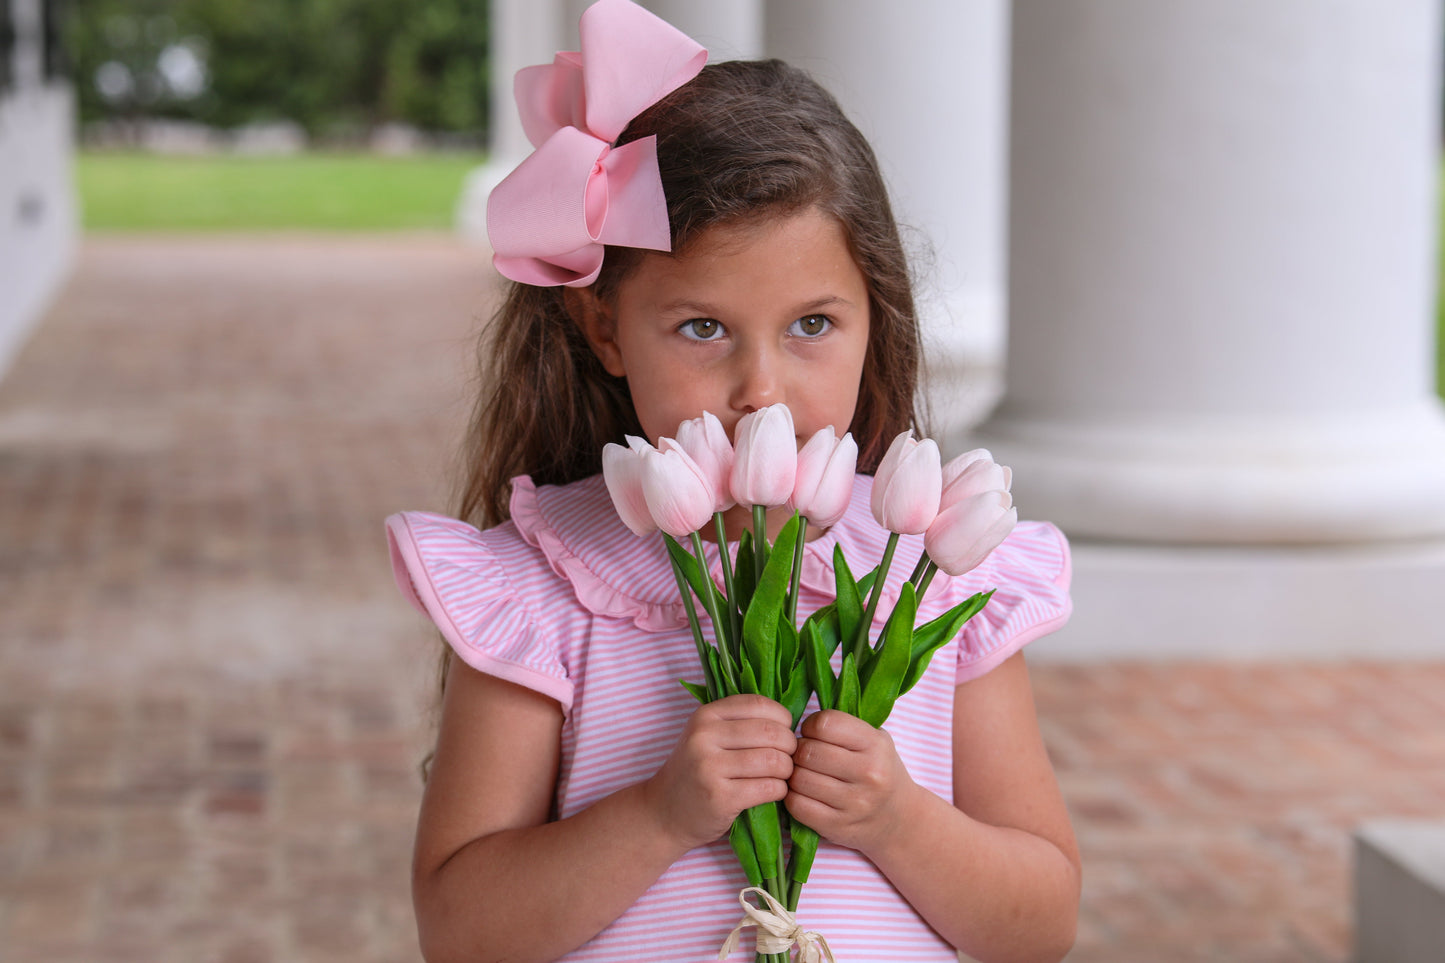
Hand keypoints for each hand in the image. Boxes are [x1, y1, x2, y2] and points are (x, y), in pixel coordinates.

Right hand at [641, 694, 796, 851]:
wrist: (662, 813)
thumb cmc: (694, 772)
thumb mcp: (706, 737)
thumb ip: (739, 722)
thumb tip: (790, 720)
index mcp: (705, 715)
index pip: (758, 704)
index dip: (782, 719)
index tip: (783, 734)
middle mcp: (704, 737)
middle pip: (771, 732)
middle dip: (789, 747)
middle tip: (787, 759)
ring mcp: (710, 767)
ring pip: (773, 760)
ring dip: (786, 771)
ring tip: (780, 776)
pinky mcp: (720, 797)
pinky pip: (769, 787)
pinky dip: (779, 790)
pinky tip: (771, 792)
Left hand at [784, 710, 917, 855]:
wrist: (898, 819)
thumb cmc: (878, 770)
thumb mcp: (875, 740)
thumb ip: (844, 727)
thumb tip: (798, 720)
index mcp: (876, 745)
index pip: (825, 724)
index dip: (810, 725)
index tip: (812, 734)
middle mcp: (869, 774)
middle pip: (808, 752)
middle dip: (798, 751)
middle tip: (804, 755)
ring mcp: (855, 803)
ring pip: (799, 779)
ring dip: (793, 774)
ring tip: (804, 773)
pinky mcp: (838, 827)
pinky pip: (797, 806)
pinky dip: (793, 797)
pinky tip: (803, 793)